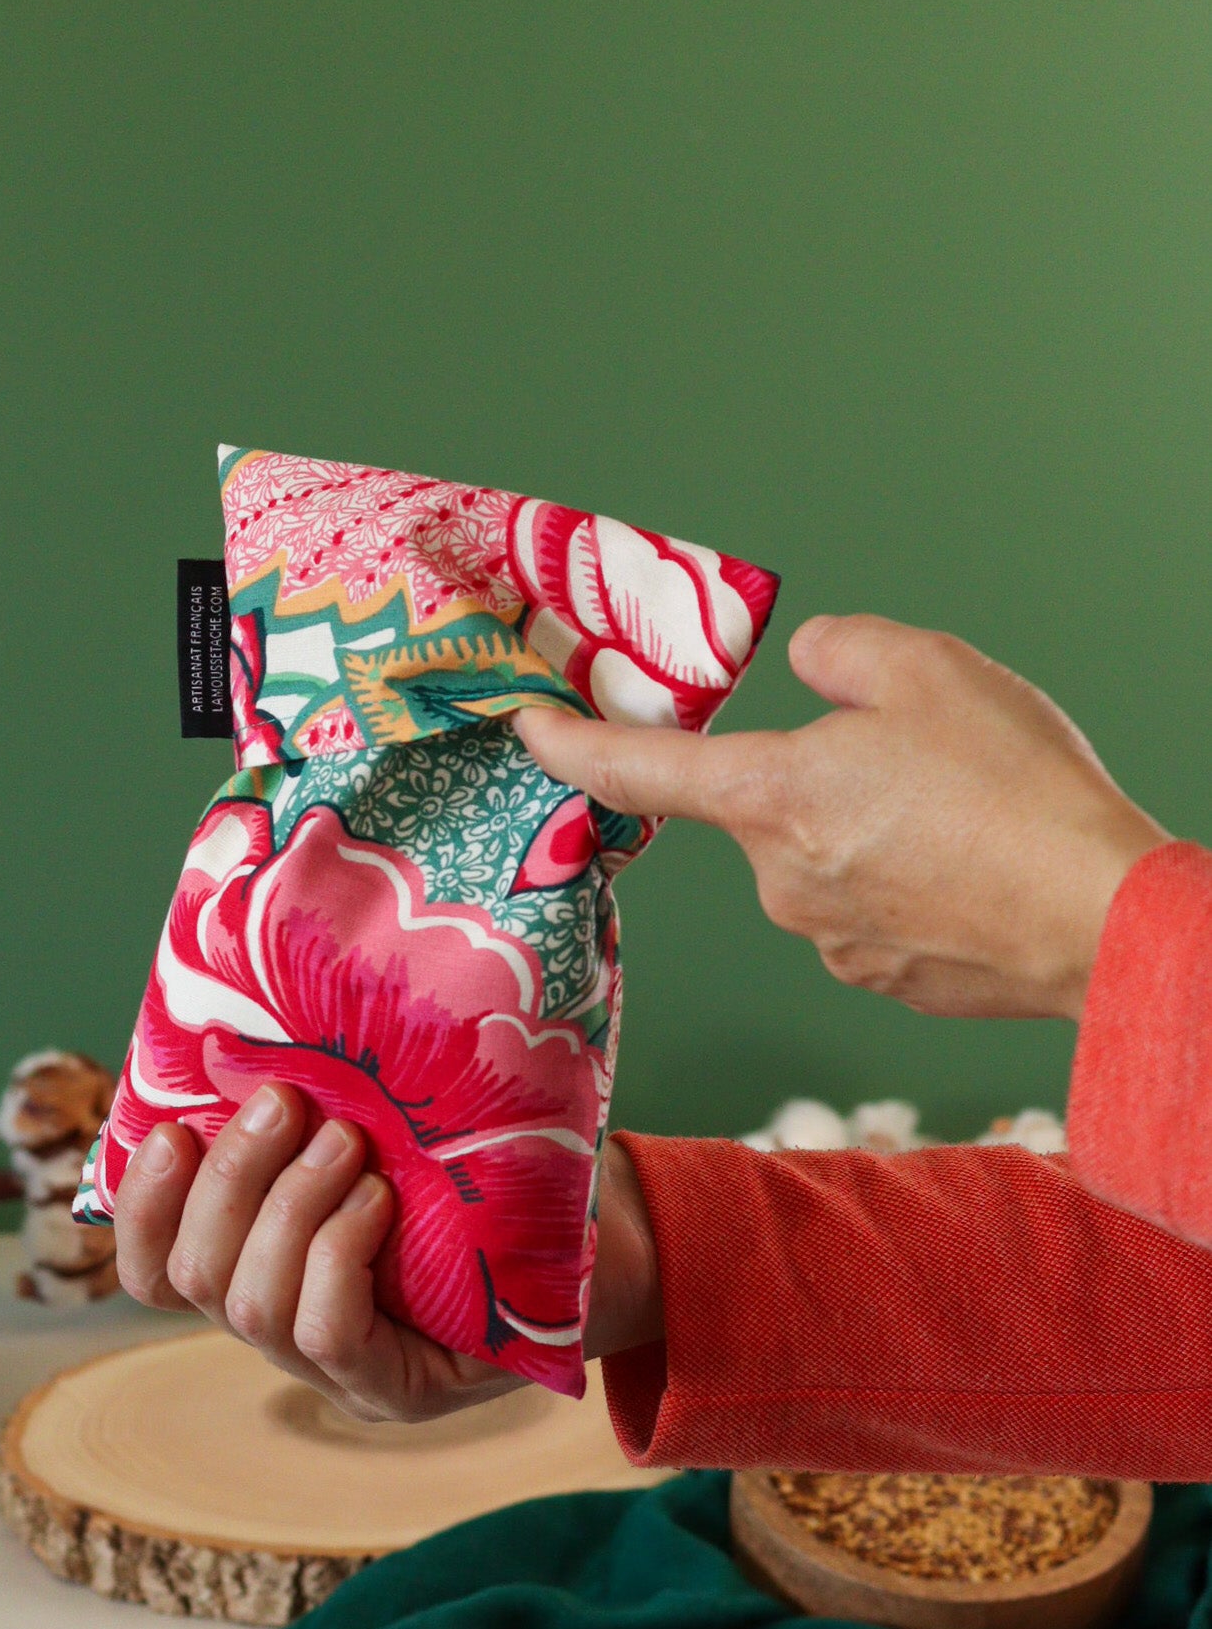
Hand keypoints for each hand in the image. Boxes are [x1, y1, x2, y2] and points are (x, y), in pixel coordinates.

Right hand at [112, 1084, 662, 1420]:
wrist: (614, 1228)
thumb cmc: (494, 1165)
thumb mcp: (388, 1126)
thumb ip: (311, 1107)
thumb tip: (243, 1019)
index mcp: (262, 1270)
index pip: (152, 1272)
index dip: (137, 1206)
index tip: (166, 1127)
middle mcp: (287, 1333)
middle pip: (190, 1279)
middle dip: (227, 1180)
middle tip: (286, 1102)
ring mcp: (341, 1376)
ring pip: (250, 1308)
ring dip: (287, 1207)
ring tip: (348, 1141)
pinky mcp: (401, 1395)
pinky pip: (326, 1333)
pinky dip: (336, 1253)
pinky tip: (378, 1202)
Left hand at [516, 614, 1169, 1020]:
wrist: (1098, 919)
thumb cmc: (1016, 790)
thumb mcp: (926, 667)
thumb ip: (840, 652)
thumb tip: (809, 670)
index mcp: (769, 795)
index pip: (634, 770)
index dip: (571, 743)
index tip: (530, 727)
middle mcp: (776, 878)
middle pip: (763, 806)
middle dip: (818, 774)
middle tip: (920, 755)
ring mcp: (824, 938)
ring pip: (820, 856)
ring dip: (869, 828)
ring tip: (966, 815)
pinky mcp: (875, 975)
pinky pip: (867, 907)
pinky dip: (906, 881)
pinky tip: (971, 868)